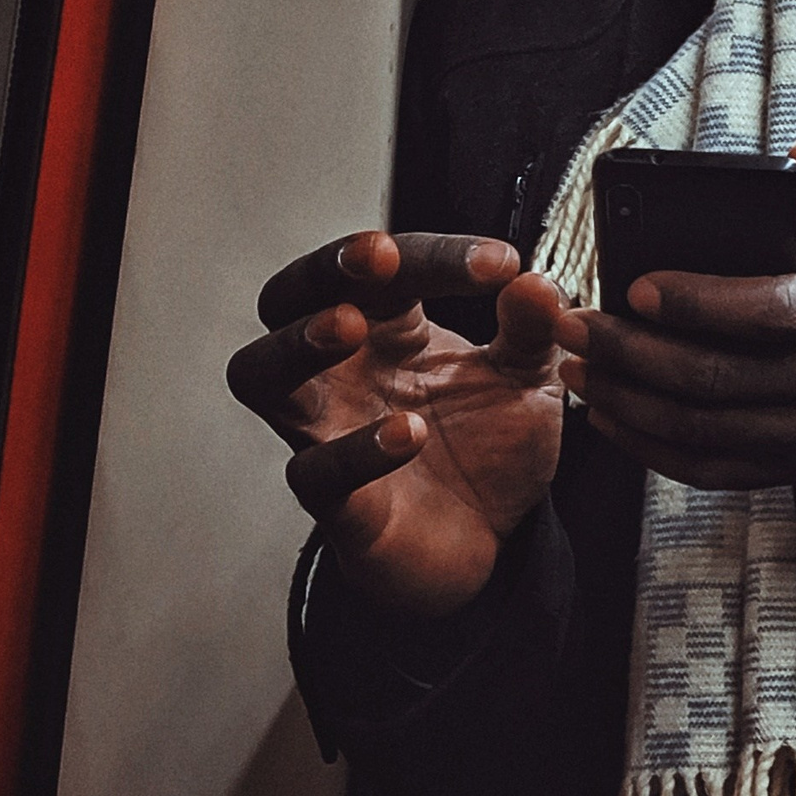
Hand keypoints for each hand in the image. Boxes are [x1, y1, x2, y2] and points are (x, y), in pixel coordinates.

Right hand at [226, 231, 571, 616]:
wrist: (491, 543)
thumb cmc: (489, 447)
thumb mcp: (529, 381)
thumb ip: (534, 333)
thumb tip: (535, 282)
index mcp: (389, 329)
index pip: (393, 271)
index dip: (438, 257)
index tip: (501, 264)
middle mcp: (342, 370)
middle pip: (288, 298)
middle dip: (323, 268)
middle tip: (375, 252)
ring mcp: (326, 432)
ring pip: (260, 375)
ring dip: (296, 342)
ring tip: (348, 325)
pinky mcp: (334, 502)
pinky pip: (315, 471)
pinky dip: (354, 449)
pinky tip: (407, 434)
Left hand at [557, 144, 795, 492]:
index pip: (775, 310)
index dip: (699, 302)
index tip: (636, 286)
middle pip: (725, 377)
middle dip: (635, 352)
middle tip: (578, 323)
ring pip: (710, 429)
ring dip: (632, 402)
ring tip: (580, 366)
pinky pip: (717, 469)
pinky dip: (654, 450)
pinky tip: (613, 419)